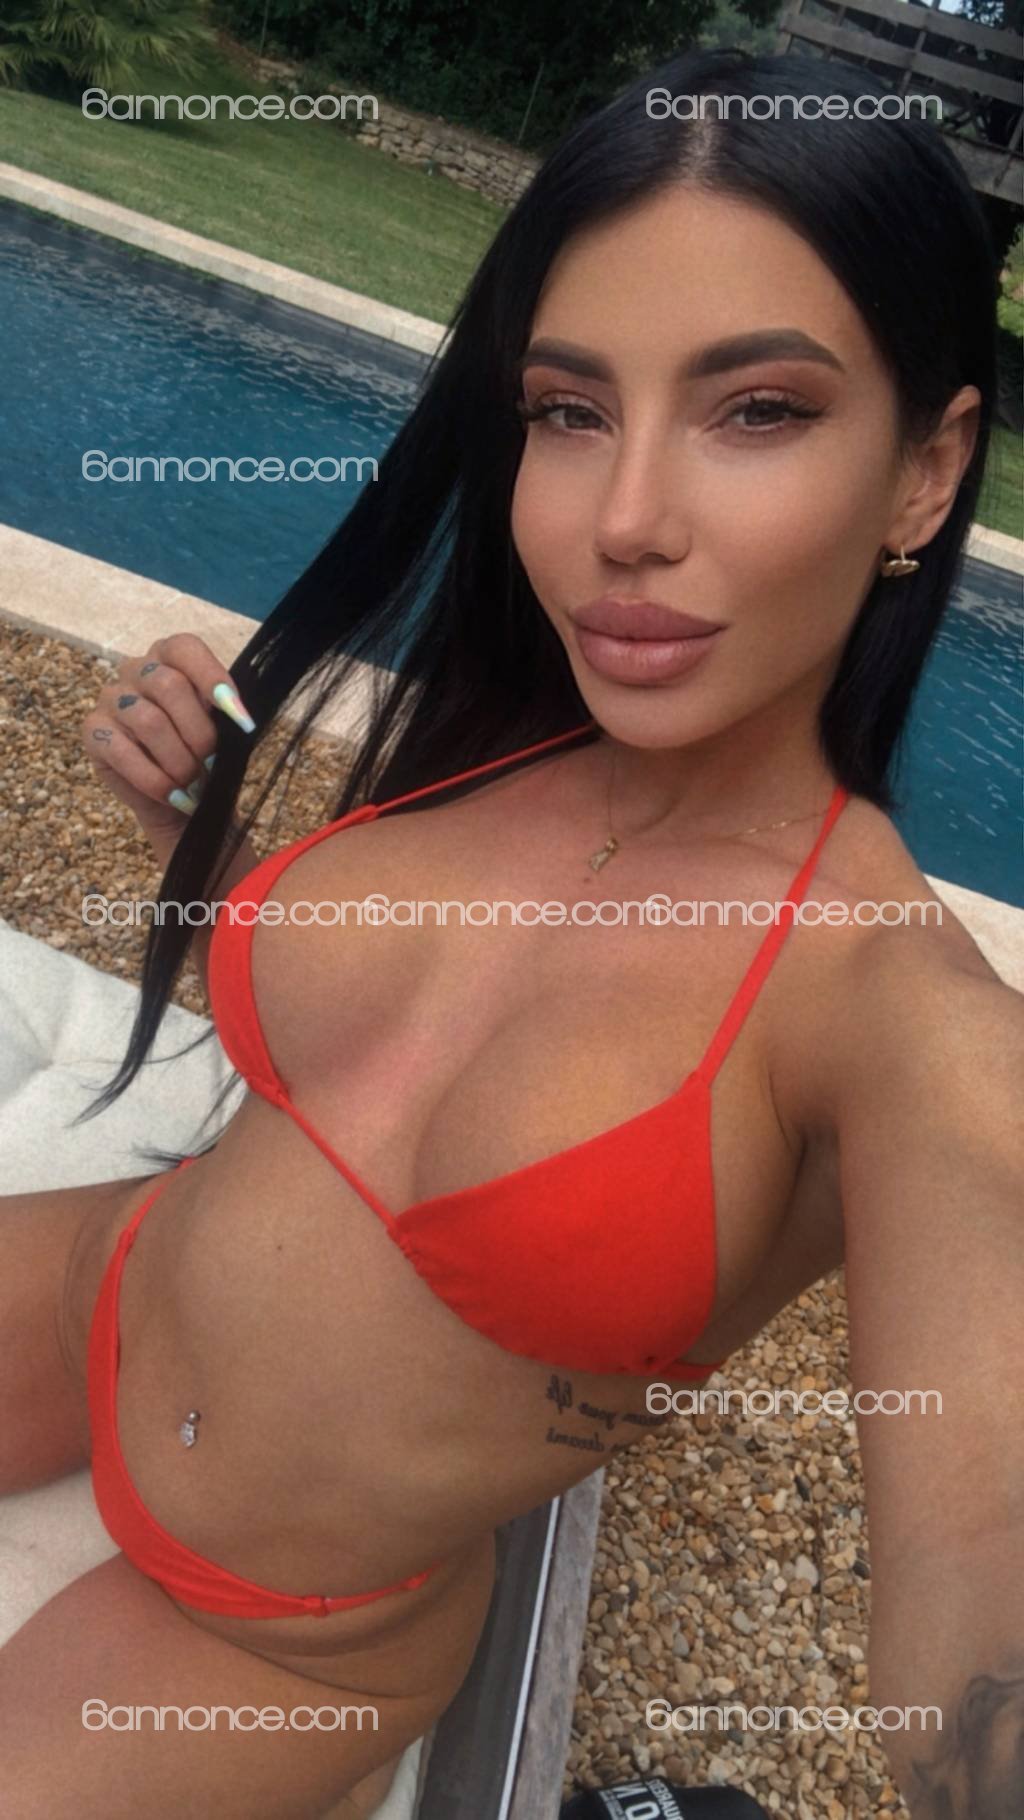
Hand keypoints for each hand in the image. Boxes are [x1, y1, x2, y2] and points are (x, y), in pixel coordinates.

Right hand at [81, 633, 254, 844]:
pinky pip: (122, 752)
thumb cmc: (202, 755)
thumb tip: (238, 716)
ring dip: (178, 759)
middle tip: (211, 761)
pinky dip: (154, 779)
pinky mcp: (94, 732)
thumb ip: (225, 715)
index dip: (212, 678)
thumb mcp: (222, 731)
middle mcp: (135, 670)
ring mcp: (110, 699)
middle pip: (169, 685)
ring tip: (192, 782)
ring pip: (149, 720)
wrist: (180, 797)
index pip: (185, 648)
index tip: (239, 719)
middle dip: (199, 731)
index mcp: (169, 658)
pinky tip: (172, 795)